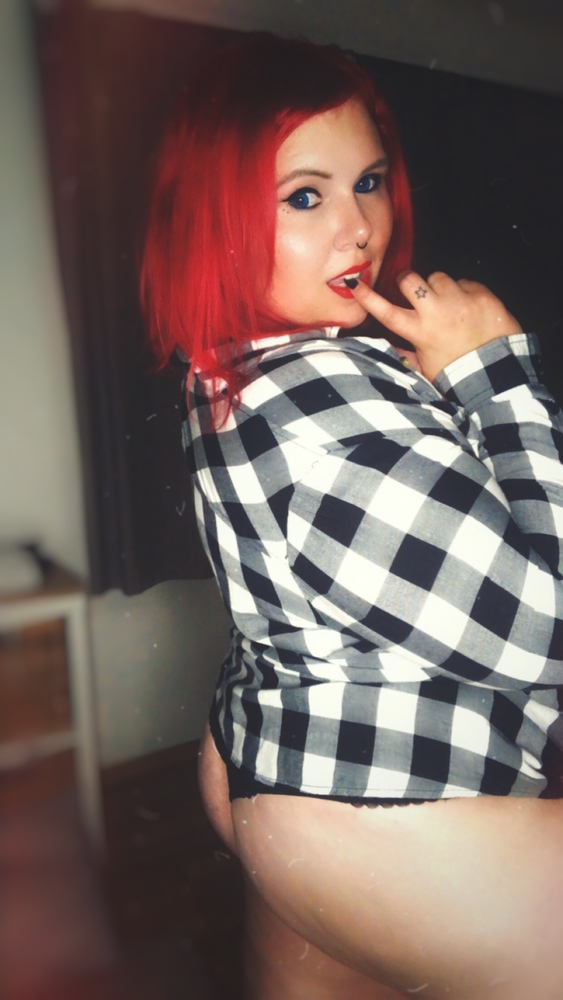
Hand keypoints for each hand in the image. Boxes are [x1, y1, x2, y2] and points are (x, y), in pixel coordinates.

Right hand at [348, 270, 522, 381]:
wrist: (500, 373)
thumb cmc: (460, 374)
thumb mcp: (427, 369)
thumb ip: (408, 355)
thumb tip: (388, 347)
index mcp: (420, 333)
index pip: (386, 312)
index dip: (368, 298)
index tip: (354, 283)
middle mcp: (436, 313)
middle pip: (410, 281)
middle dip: (408, 281)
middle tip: (413, 289)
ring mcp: (459, 301)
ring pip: (438, 277)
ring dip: (440, 288)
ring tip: (450, 305)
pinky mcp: (481, 295)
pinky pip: (465, 282)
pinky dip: (465, 292)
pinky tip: (471, 309)